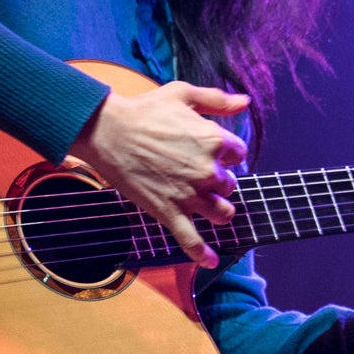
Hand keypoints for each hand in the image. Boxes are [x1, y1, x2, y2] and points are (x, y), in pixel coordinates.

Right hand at [69, 82, 248, 268]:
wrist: (108, 130)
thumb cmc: (144, 110)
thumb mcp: (184, 94)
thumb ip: (217, 100)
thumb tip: (245, 102)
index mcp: (213, 140)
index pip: (238, 154)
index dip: (226, 153)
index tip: (213, 152)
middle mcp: (206, 170)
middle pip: (230, 185)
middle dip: (219, 181)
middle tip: (200, 175)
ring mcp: (189, 194)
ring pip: (221, 213)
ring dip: (219, 211)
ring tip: (211, 206)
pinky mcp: (168, 211)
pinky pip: (191, 239)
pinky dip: (202, 253)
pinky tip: (211, 260)